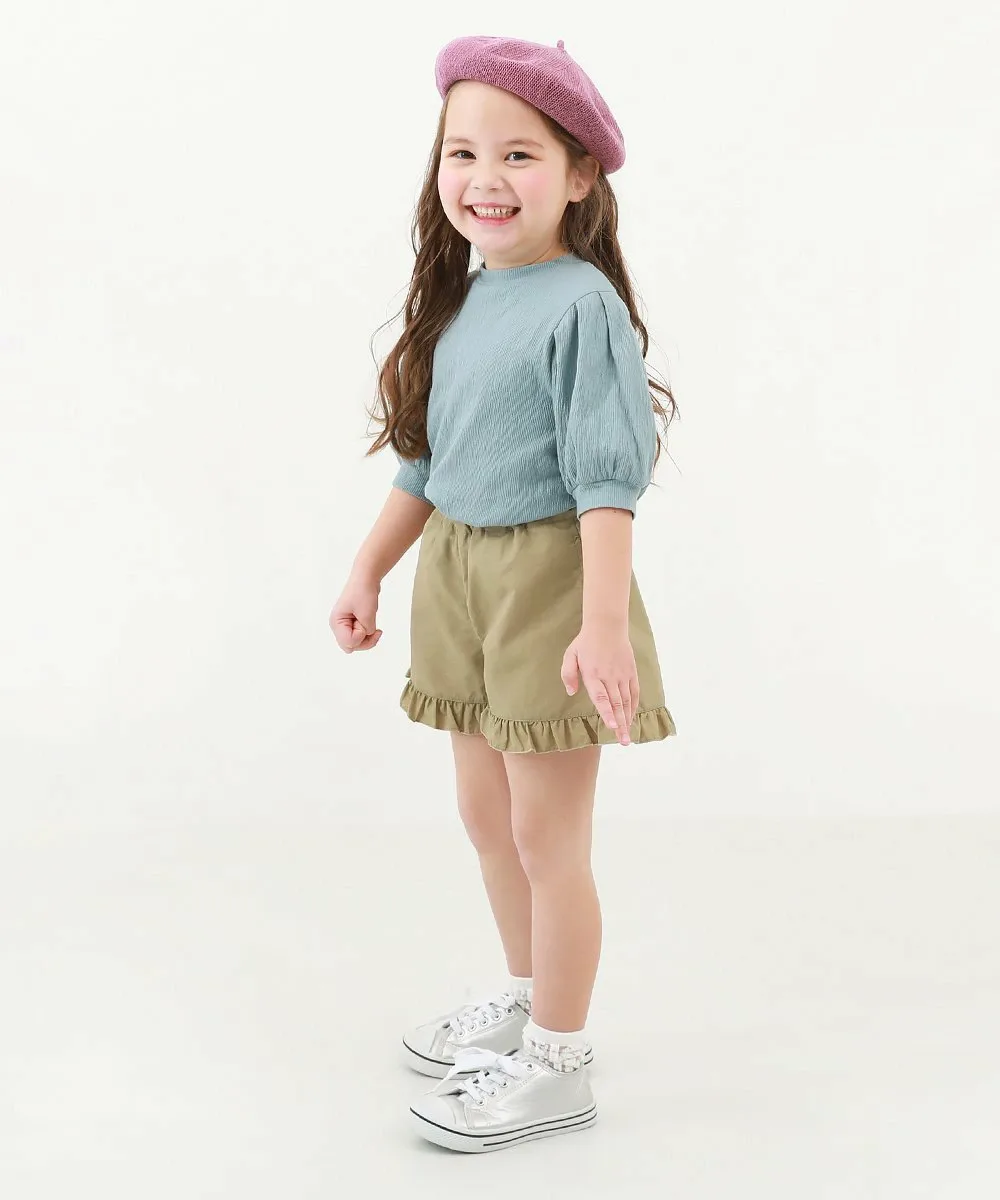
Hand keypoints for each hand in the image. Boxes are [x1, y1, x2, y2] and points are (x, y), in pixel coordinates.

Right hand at [329, 571, 382, 652]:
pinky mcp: (352, 623)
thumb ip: (366, 632)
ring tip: (373, 623)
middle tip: (376, 629)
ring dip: (368, 636)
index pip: (348, 643)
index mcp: (336, 622)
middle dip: (365, 640)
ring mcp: (345, 625)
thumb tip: (365, 637)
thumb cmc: (363, 592)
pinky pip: (360, 636)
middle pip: (351, 646)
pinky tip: (372, 622)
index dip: (361, 637)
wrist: (366, 578)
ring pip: (357, 643)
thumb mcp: (367, 615)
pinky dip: (368, 632)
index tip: (364, 621)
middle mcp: (338, 626)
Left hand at [560, 621, 638, 746]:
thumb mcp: (570, 655)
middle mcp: (609, 677)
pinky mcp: (630, 672)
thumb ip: (568, 674)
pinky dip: (633, 706)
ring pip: (626, 701)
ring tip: (627, 736)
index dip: (607, 712)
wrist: (607, 626)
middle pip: (616, 704)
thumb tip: (571, 692)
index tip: (611, 726)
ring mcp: (622, 675)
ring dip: (627, 719)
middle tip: (624, 742)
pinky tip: (631, 718)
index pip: (601, 697)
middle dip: (620, 724)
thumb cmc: (585, 642)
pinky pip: (634, 692)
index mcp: (593, 674)